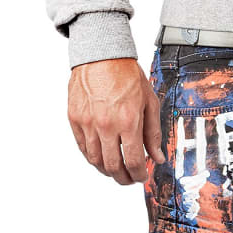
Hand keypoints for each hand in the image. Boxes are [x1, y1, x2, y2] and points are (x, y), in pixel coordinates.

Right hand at [68, 58, 164, 184]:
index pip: (134, 162)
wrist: (100, 53)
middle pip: (113, 167)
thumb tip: (157, 157)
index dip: (139, 175)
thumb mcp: (149, 103)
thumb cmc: (126, 74)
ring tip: (116, 169)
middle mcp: (106, 125)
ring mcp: (88, 123)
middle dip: (123, 178)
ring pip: (96, 161)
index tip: (141, 176)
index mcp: (127, 121)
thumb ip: (153, 133)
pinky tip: (102, 157)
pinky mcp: (75, 118)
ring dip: (107, 170)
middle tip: (129, 178)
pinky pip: (83, 148)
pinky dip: (93, 157)